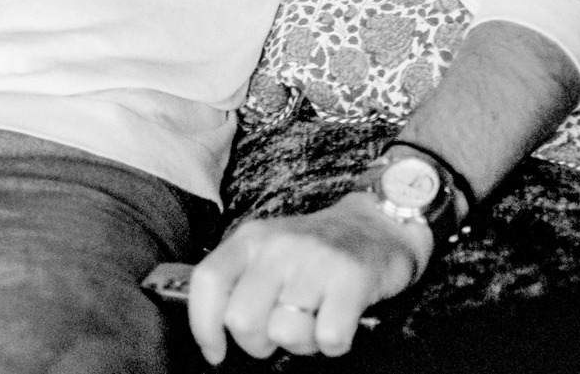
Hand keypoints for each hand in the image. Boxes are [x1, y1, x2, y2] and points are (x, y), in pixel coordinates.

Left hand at [187, 192, 426, 361]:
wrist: (376, 227)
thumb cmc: (313, 253)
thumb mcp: (266, 253)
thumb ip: (239, 283)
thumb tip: (215, 332)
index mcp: (249, 240)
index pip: (208, 281)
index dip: (203, 325)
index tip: (214, 351)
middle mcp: (276, 247)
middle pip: (242, 320)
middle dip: (258, 343)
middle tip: (278, 333)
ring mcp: (313, 261)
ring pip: (285, 333)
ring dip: (301, 343)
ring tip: (313, 322)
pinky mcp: (351, 278)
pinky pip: (329, 338)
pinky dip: (334, 343)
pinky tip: (338, 321)